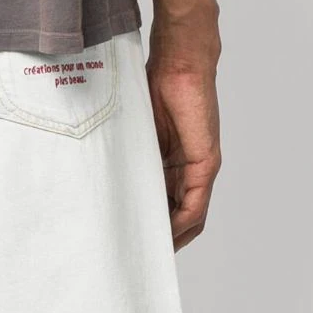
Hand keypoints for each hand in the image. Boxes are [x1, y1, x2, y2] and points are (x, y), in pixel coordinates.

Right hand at [146, 57, 221, 250]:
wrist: (179, 61)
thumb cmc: (157, 83)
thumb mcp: (137, 126)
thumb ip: (131, 149)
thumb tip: (105, 170)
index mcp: (171, 159)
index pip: (166, 201)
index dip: (153, 221)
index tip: (133, 235)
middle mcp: (189, 168)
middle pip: (178, 215)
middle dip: (162, 235)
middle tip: (139, 251)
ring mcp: (200, 167)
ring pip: (189, 216)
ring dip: (172, 236)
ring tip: (150, 250)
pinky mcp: (207, 164)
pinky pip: (196, 205)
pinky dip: (182, 223)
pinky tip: (166, 233)